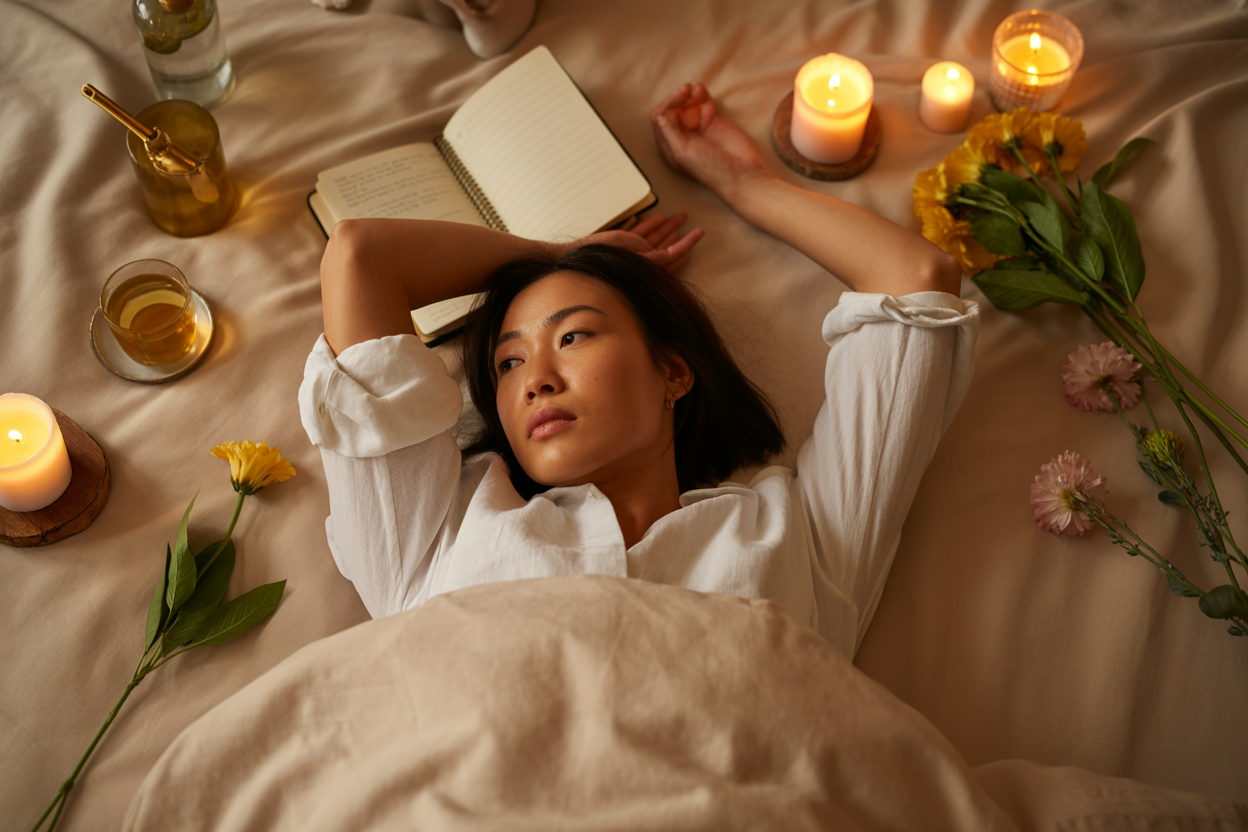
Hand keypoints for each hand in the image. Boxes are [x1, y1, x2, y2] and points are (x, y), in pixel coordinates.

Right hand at [565, 212, 703, 272]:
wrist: (576, 258)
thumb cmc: (603, 261)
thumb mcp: (638, 258)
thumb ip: (660, 257)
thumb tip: (680, 253)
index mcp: (646, 267)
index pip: (672, 256)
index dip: (687, 245)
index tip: (699, 233)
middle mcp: (641, 260)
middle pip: (665, 246)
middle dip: (679, 235)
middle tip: (692, 224)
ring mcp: (631, 251)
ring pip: (653, 238)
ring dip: (667, 228)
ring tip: (679, 217)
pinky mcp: (620, 243)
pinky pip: (638, 233)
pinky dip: (648, 226)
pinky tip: (657, 217)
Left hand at [651, 83, 772, 203]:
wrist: (741, 172)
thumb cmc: (711, 169)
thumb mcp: (683, 153)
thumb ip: (669, 133)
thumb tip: (660, 115)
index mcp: (670, 146)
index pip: (660, 119)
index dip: (666, 105)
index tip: (677, 98)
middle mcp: (682, 136)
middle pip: (673, 109)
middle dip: (678, 97)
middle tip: (687, 89)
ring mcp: (698, 128)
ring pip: (688, 104)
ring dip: (691, 95)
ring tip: (698, 90)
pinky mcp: (713, 122)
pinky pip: (704, 104)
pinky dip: (704, 99)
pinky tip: (710, 106)